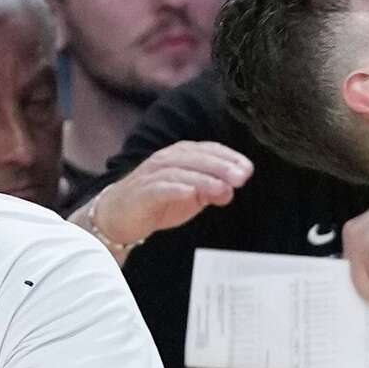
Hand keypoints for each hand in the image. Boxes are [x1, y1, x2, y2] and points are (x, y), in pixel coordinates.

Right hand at [95, 142, 253, 247]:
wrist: (120, 216)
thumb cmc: (159, 202)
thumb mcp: (192, 197)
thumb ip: (211, 191)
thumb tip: (231, 190)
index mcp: (182, 155)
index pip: (209, 150)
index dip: (229, 157)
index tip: (248, 170)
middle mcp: (167, 159)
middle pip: (197, 158)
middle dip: (221, 166)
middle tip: (241, 178)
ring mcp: (153, 174)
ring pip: (181, 171)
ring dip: (204, 178)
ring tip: (223, 188)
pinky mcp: (142, 192)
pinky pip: (159, 188)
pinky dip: (175, 189)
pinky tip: (190, 193)